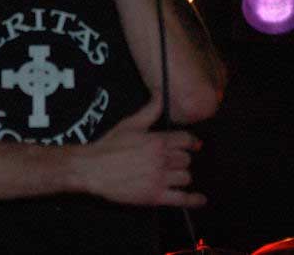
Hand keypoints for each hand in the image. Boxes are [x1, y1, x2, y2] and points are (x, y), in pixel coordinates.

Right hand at [71, 96, 205, 206]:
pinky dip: (193, 200)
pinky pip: (181, 198)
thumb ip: (150, 109)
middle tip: (173, 160)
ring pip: (185, 177)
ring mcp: (159, 179)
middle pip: (187, 159)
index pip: (186, 140)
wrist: (93, 168)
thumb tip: (161, 93)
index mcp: (158, 141)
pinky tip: (201, 199)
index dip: (190, 142)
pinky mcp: (155, 196)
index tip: (192, 144)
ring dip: (182, 175)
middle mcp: (162, 159)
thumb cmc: (110, 145)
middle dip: (182, 159)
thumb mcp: (131, 123)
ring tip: (174, 175)